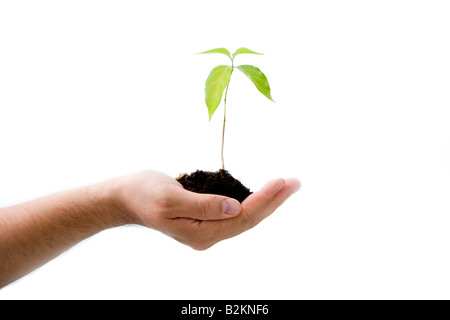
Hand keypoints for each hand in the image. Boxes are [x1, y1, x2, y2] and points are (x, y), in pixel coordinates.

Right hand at [116, 170, 300, 249]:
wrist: (124, 197)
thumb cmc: (143, 193)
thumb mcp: (169, 198)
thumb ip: (202, 205)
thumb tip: (234, 208)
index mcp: (200, 233)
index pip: (242, 217)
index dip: (265, 199)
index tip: (283, 181)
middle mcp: (207, 235)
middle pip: (249, 219)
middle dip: (274, 201)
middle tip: (296, 183)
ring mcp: (206, 229)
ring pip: (244, 217)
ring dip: (267, 201)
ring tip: (287, 186)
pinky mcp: (204, 218)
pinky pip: (235, 212)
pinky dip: (251, 200)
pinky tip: (263, 193)